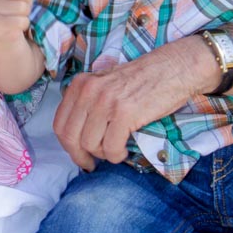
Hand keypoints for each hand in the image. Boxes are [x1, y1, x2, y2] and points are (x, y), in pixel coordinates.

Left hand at [54, 40, 199, 169]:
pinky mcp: (125, 113)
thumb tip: (76, 136)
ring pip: (90, 144)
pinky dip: (116, 155)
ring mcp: (106, 101)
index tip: (78, 155)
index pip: (60, 123)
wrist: (173, 68)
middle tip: (91, 164)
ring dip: (103, 154)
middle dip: (79, 156)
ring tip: (115, 150)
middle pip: (70, 137)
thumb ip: (88, 102)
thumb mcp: (105, 83)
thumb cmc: (142, 79)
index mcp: (81, 83)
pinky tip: (124, 150)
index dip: (67, 146)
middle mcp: (89, 91)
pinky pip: (111, 147)